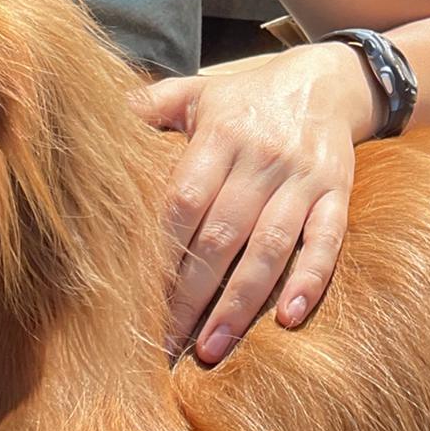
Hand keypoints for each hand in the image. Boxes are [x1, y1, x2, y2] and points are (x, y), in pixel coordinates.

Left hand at [133, 43, 377, 362]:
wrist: (326, 81)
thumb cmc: (247, 98)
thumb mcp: (198, 92)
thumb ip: (149, 107)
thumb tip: (92, 118)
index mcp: (221, 134)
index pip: (184, 201)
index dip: (161, 252)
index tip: (135, 299)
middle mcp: (261, 157)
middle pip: (221, 234)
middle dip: (190, 295)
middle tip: (164, 345)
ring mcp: (302, 178)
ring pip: (269, 246)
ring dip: (240, 302)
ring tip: (211, 349)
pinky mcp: (337, 193)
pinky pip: (327, 240)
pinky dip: (310, 278)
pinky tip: (289, 318)